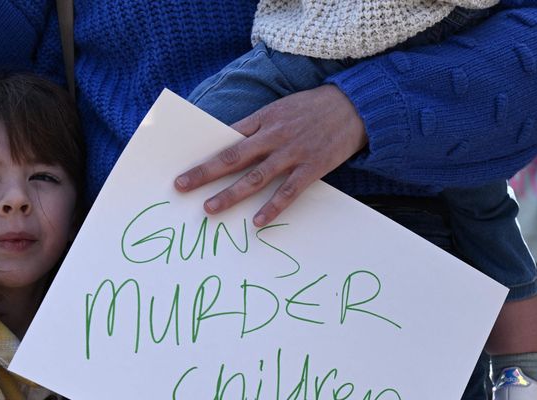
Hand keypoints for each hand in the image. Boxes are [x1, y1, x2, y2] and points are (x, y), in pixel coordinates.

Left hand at [175, 85, 366, 225]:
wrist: (354, 105)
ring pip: (255, 177)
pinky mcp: (312, 167)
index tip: (184, 168)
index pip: (227, 138)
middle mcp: (274, 136)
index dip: (204, 154)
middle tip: (182, 187)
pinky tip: (258, 221)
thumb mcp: (282, 108)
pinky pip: (288, 191)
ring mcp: (293, 153)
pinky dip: (273, 207)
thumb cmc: (314, 107)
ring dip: (231, 194)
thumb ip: (258, 125)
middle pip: (233, 158)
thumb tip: (231, 143)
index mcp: (264, 119)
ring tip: (210, 208)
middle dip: (205, 173)